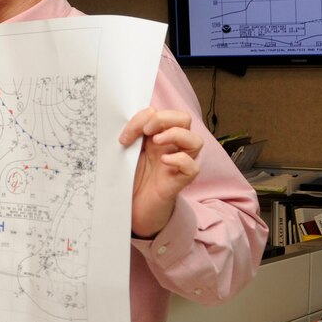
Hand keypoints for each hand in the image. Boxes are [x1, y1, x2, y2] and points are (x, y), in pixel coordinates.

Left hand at [119, 107, 202, 238]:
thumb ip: (132, 136)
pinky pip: (192, 167)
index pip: (160, 114)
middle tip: (146, 131)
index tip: (125, 135)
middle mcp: (171, 147)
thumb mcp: (127, 154)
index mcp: (157, 136)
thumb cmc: (131, 179)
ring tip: (156, 142)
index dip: (143, 118)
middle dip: (165, 118)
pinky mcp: (180, 181)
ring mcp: (178, 163)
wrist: (132, 208)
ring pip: (196, 140)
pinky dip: (180, 160)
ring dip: (176, 135)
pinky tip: (164, 162)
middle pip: (184, 119)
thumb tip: (131, 122)